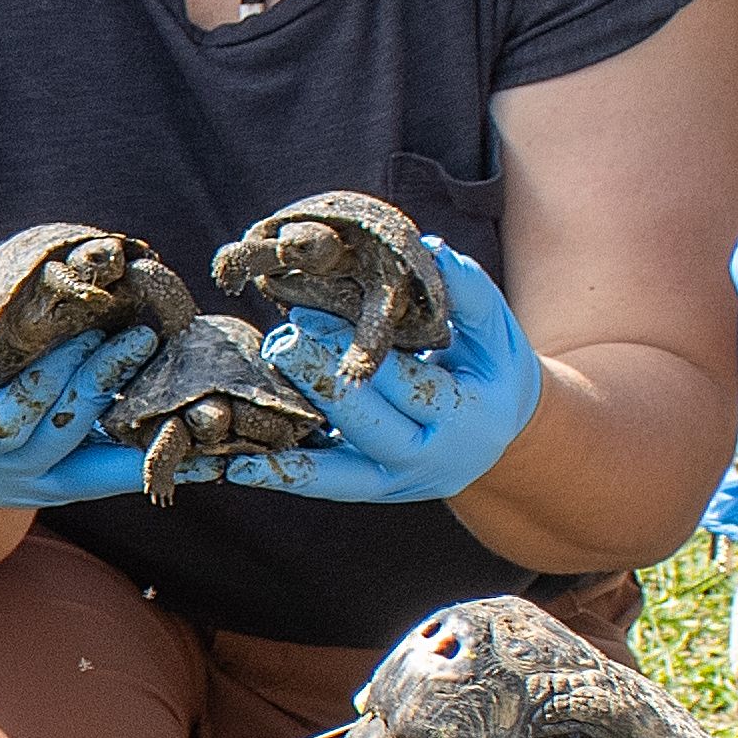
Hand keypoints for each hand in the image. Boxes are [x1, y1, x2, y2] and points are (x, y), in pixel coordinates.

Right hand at [0, 268, 161, 512]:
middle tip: (137, 339)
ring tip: (175, 388)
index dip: (43, 382)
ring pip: (92, 472)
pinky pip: (109, 481)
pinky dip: (147, 458)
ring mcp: (32, 491)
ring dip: (135, 429)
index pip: (1, 423)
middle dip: (97, 387)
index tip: (84, 335)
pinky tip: (188, 440)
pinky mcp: (64, 490)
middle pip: (55, 438)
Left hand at [233, 230, 540, 503]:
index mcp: (466, 417)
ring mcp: (395, 482)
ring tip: (240, 417)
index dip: (357, 351)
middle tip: (279, 341)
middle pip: (365, 421)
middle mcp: (429, 460)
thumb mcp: (494, 328)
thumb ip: (468, 291)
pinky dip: (280, 475)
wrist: (500, 436)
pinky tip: (237, 465)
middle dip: (318, 380)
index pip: (408, 383)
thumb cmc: (491, 367)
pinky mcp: (368, 490)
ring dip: (284, 446)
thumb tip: (431, 248)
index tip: (311, 315)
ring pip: (335, 472)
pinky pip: (320, 484)